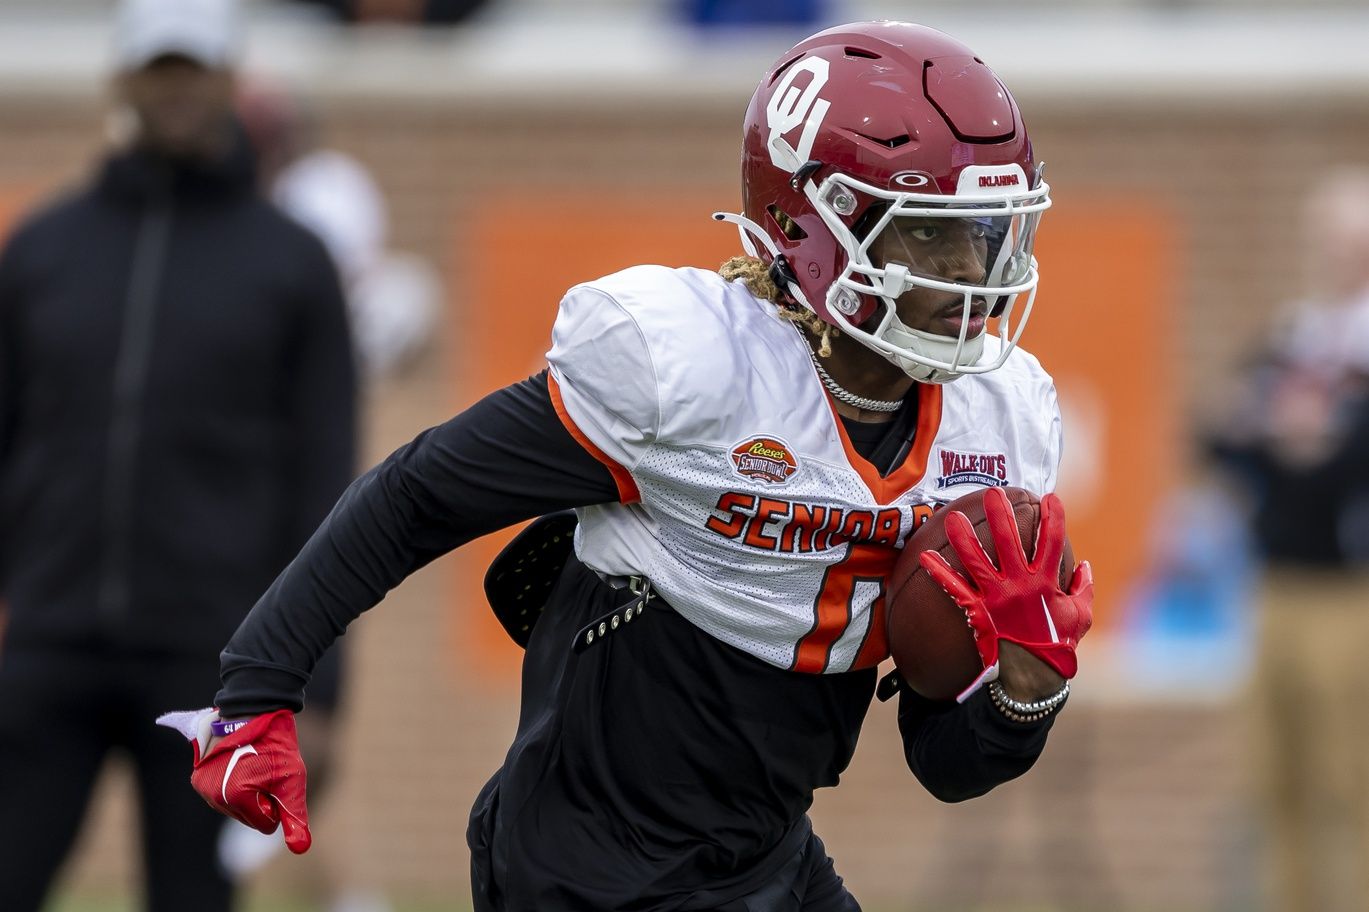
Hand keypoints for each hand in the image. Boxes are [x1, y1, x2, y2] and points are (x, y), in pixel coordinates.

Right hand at [156, 707, 311, 853]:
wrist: (254, 711)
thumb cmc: (276, 745)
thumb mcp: (292, 780)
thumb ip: (294, 816)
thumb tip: (301, 848)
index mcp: (236, 796)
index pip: (264, 825)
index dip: (277, 805)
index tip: (276, 779)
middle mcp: (213, 795)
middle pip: (247, 817)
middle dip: (261, 799)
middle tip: (265, 770)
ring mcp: (203, 787)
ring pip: (234, 807)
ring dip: (247, 792)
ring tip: (252, 764)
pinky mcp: (198, 778)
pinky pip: (222, 795)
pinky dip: (234, 785)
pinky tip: (240, 764)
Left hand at [918, 487, 1093, 701]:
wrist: (1032, 676)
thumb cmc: (1058, 645)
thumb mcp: (1080, 617)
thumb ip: (1083, 589)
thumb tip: (1084, 567)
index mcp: (1046, 583)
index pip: (1052, 542)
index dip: (1054, 518)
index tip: (1050, 497)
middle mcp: (1020, 585)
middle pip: (1010, 542)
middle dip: (1001, 515)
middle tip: (992, 493)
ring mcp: (997, 598)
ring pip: (977, 561)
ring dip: (964, 538)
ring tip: (952, 517)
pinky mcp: (978, 612)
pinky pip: (955, 589)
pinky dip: (940, 573)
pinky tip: (926, 557)